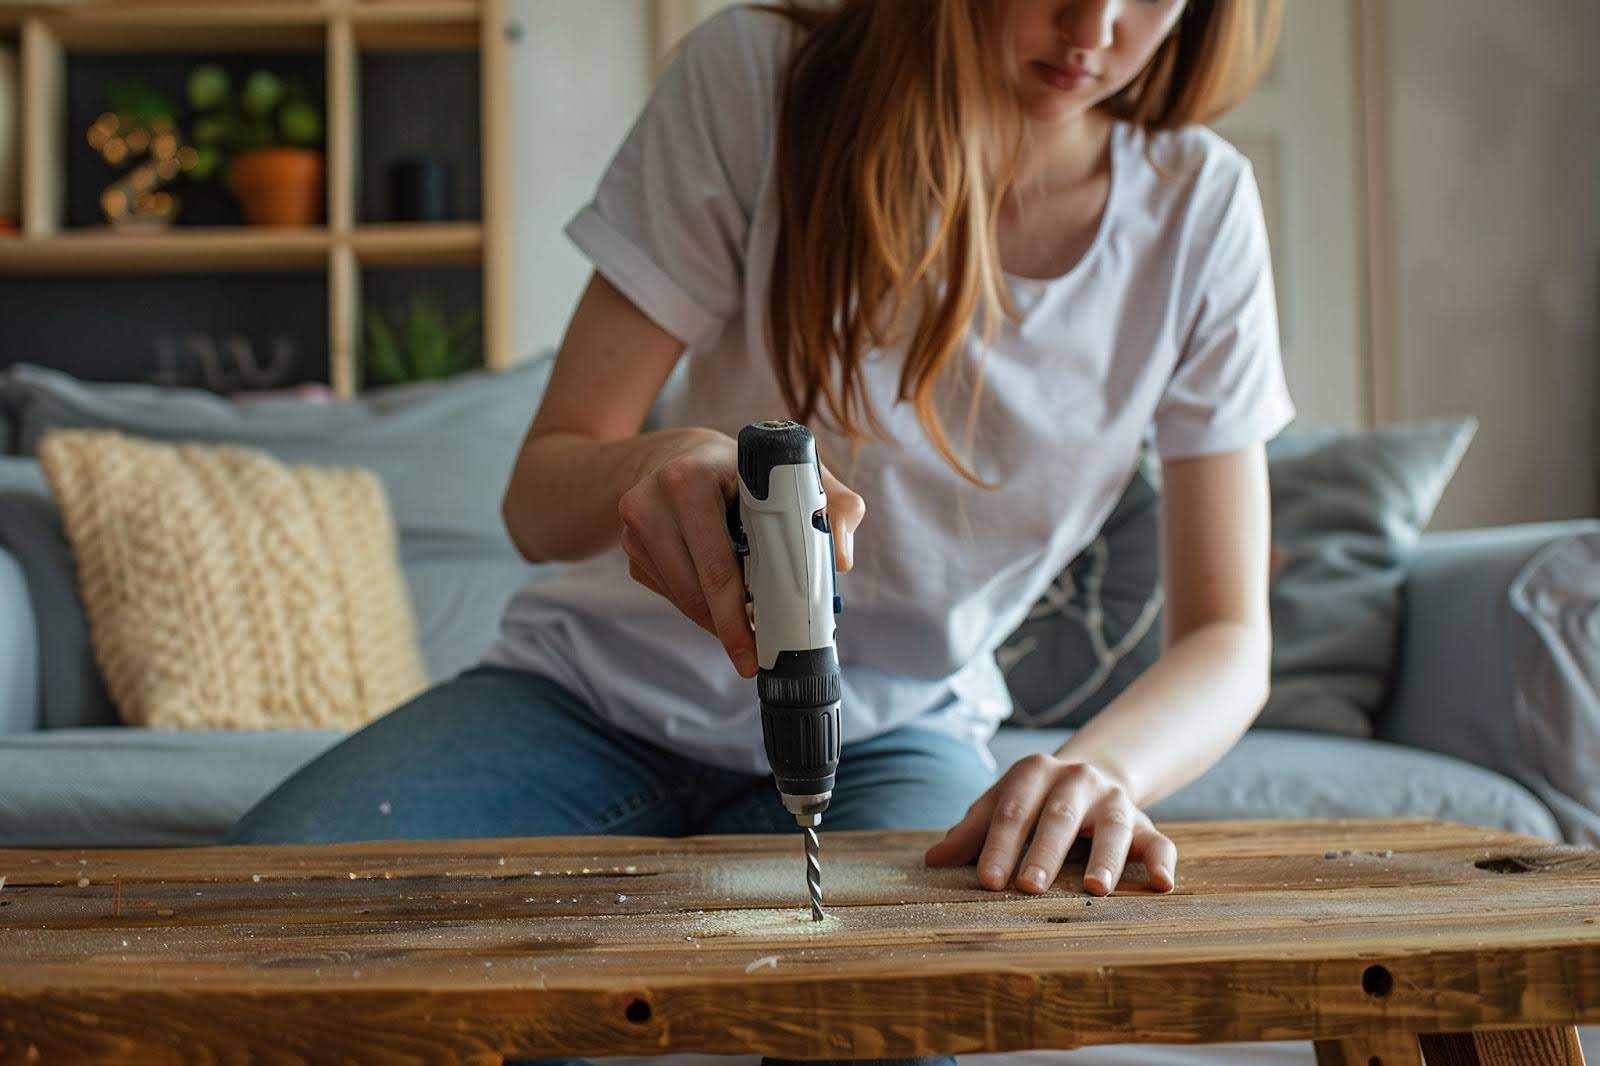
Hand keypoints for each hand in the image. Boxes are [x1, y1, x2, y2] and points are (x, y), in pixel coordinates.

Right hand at [617, 428, 865, 678]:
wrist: (679, 455)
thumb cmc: (744, 466)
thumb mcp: (794, 470)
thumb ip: (834, 504)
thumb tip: (842, 558)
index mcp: (689, 479)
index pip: (718, 563)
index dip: (741, 613)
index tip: (762, 646)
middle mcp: (651, 502)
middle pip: (696, 590)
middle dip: (730, 628)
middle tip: (755, 657)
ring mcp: (634, 528)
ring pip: (681, 598)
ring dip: (714, 621)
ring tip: (746, 631)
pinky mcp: (630, 548)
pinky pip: (668, 593)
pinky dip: (697, 606)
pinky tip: (719, 602)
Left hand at [924, 755, 1176, 895]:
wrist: (1092, 773)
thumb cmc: (1033, 799)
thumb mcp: (1002, 803)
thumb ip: (972, 831)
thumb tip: (933, 861)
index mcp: (1035, 772)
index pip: (1012, 809)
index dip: (997, 845)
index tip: (986, 881)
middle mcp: (1078, 781)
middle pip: (1059, 817)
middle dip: (1044, 853)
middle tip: (1028, 888)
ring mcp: (1114, 801)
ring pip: (1114, 827)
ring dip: (1105, 858)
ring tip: (1095, 890)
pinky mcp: (1146, 823)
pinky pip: (1160, 841)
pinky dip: (1163, 862)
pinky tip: (1162, 885)